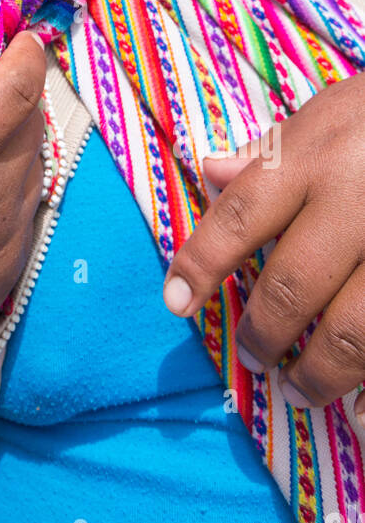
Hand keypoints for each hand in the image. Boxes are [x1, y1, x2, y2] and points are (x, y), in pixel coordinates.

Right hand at [0, 19, 46, 426]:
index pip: (17, 88)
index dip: (28, 57)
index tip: (26, 40)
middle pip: (32, 125)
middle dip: (23, 96)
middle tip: (2, 83)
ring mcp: (4, 234)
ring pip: (36, 169)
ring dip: (23, 142)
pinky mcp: (8, 270)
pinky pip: (31, 213)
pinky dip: (21, 188)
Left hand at [162, 74, 364, 423]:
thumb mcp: (330, 112)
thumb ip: (271, 150)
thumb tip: (209, 172)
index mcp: (314, 157)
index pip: (239, 216)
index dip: (201, 264)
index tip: (176, 303)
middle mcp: (354, 201)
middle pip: (293, 286)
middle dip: (263, 334)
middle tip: (252, 357)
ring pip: (352, 331)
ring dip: (318, 374)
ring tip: (298, 389)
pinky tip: (362, 410)